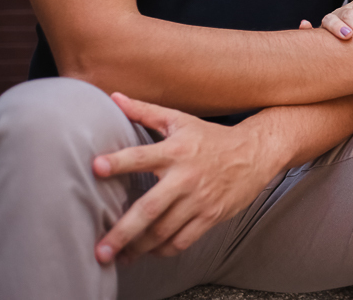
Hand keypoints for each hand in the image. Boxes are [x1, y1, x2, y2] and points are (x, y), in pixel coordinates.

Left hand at [92, 93, 280, 264]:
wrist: (256, 152)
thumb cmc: (212, 137)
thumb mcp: (180, 120)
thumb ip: (145, 112)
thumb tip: (114, 97)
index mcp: (176, 150)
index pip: (142, 156)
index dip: (119, 161)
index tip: (96, 167)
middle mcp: (187, 176)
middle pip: (150, 207)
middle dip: (123, 230)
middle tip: (100, 248)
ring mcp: (200, 199)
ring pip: (164, 229)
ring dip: (139, 246)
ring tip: (119, 256)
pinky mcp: (212, 215)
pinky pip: (183, 239)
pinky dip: (164, 249)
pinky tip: (150, 251)